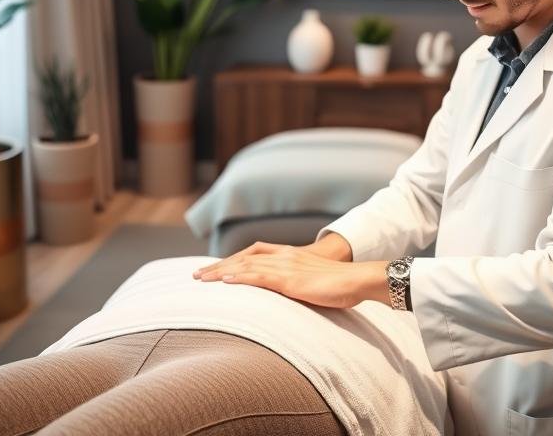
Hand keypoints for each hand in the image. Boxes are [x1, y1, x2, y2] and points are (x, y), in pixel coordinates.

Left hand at [191, 241, 387, 308]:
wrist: (357, 280)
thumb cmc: (339, 285)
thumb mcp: (311, 282)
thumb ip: (295, 284)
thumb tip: (284, 297)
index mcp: (288, 256)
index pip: (252, 255)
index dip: (231, 261)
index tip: (212, 270)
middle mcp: (283, 257)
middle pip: (242, 258)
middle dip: (217, 266)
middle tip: (196, 276)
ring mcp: (286, 267)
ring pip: (245, 265)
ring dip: (220, 271)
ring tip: (200, 279)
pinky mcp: (290, 280)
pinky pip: (259, 276)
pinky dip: (239, 276)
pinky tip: (224, 281)